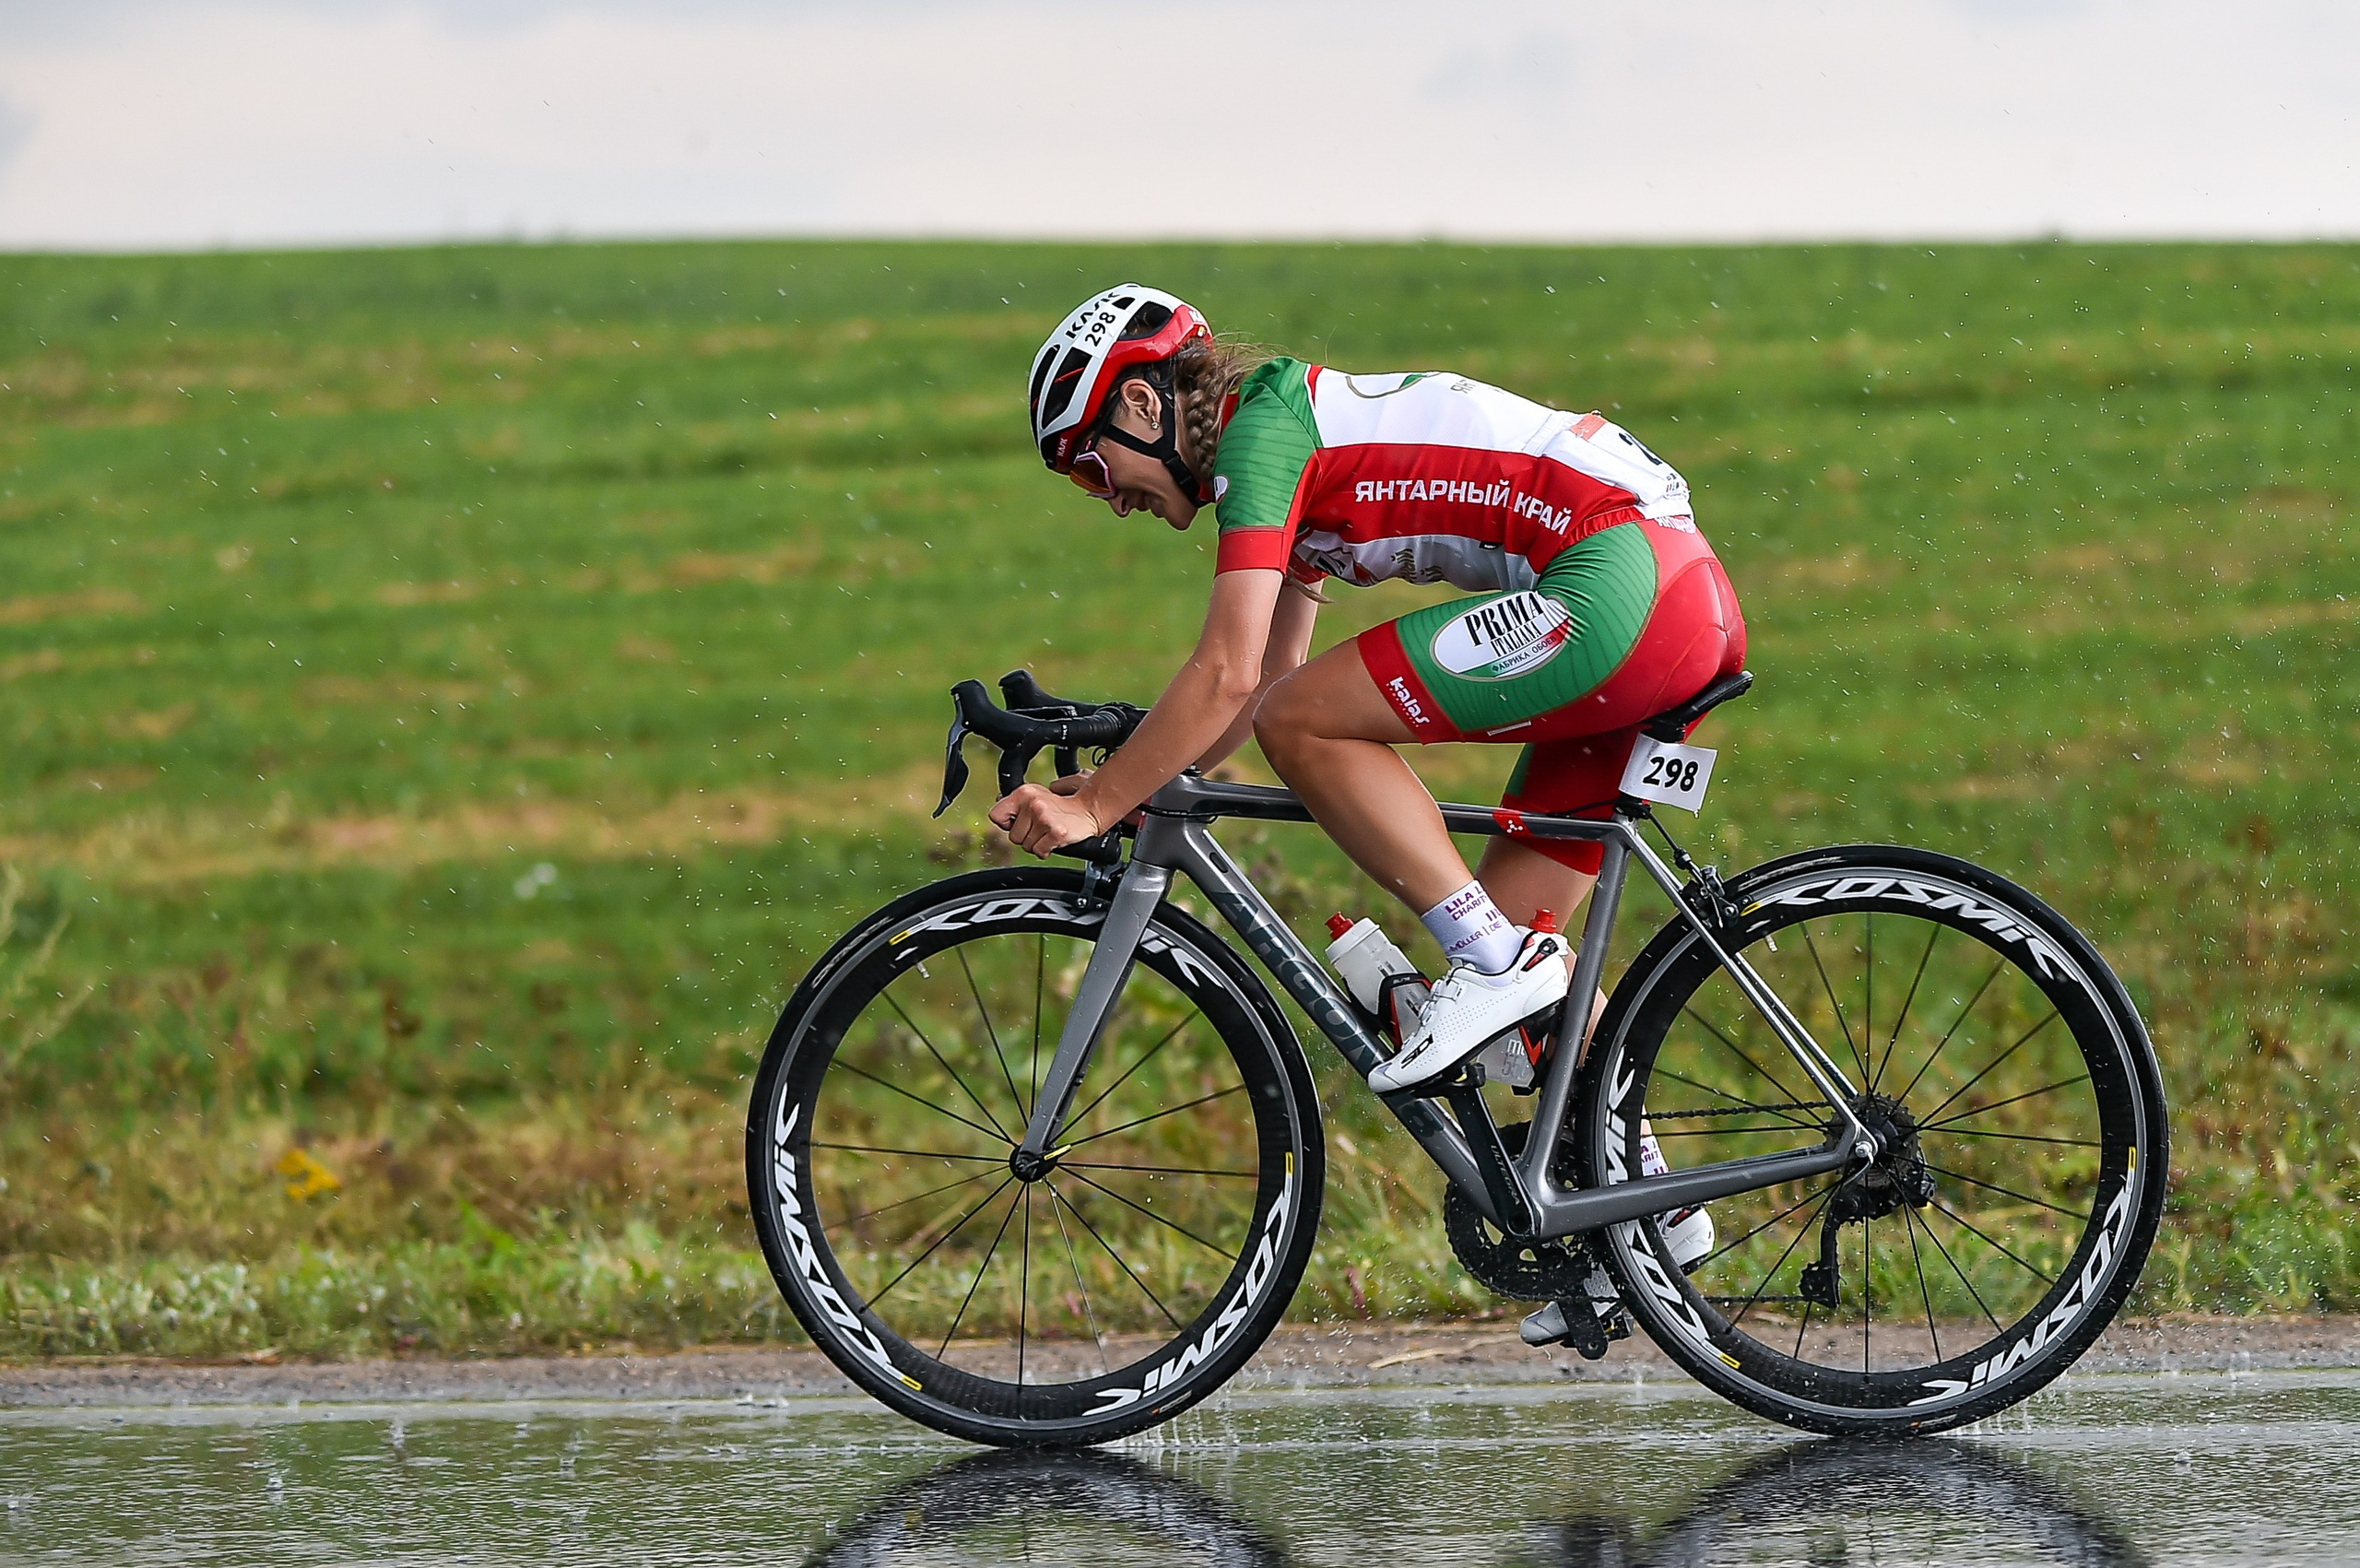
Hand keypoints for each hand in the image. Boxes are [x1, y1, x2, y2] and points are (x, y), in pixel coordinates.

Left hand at [991, 782, 1105, 857]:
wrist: (1087, 810)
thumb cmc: (1058, 807)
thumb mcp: (1034, 797)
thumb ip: (1015, 805)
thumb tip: (998, 817)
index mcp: (1023, 792)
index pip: (996, 816)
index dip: (1006, 824)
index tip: (1019, 823)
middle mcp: (1032, 803)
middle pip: (1013, 836)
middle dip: (1025, 837)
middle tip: (1040, 828)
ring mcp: (1044, 817)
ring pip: (1026, 845)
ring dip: (1037, 843)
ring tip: (1047, 832)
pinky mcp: (1056, 832)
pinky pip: (1039, 851)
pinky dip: (1046, 850)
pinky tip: (1053, 840)